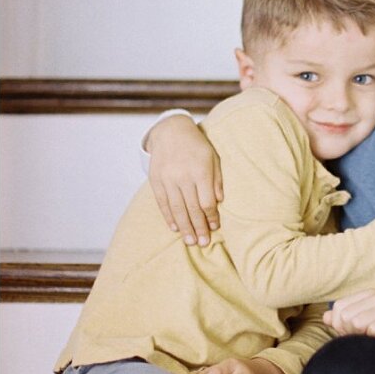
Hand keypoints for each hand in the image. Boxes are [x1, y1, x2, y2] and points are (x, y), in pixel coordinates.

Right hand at [146, 114, 223, 245]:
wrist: (170, 130)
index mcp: (200, 170)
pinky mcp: (155, 180)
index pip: (206, 201)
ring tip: (190, 241)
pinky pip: (162, 202)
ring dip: (184, 227)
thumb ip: (217, 179)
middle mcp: (182, 176)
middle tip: (203, 243)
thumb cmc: (197, 146)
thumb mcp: (213, 157)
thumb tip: (219, 201)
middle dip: (199, 228)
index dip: (211, 217)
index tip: (215, 227)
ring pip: (176, 208)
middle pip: (192, 208)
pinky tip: (175, 228)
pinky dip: (168, 217)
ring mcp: (167, 178)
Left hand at [324, 291, 374, 344]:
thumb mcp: (361, 326)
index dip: (341, 326)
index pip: (338, 308)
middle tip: (366, 337)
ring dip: (363, 337)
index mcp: (368, 294)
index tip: (356, 332)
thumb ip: (342, 320)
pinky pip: (372, 330)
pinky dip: (373, 340)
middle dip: (351, 333)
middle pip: (346, 316)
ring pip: (357, 323)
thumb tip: (326, 317)